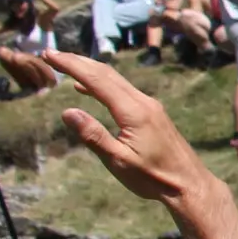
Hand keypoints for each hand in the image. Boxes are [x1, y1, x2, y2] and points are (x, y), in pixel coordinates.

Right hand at [49, 52, 212, 205]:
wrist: (189, 184)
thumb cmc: (154, 178)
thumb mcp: (119, 161)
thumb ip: (93, 136)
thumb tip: (67, 111)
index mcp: (134, 112)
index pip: (96, 79)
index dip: (70, 65)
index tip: (48, 54)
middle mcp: (143, 103)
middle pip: (106, 73)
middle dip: (77, 61)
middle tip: (50, 53)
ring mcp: (150, 106)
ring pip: (116, 80)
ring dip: (89, 69)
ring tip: (64, 64)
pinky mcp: (152, 113)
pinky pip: (123, 90)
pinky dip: (101, 84)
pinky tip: (84, 88)